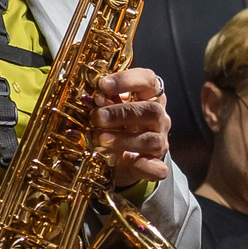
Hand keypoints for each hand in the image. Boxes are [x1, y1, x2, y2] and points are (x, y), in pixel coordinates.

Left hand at [93, 67, 170, 186]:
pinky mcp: (156, 165)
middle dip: (122, 113)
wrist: (124, 158)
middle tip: (98, 117)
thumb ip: (103, 102)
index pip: (147, 81)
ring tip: (101, 139)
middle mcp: (158, 118)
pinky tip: (127, 160)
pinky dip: (143, 165)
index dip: (127, 80)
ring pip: (152, 140)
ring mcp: (159, 142)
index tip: (103, 84)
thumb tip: (87, 98)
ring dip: (125, 139)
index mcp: (149, 97)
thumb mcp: (110, 110)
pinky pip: (157, 168)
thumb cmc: (117, 126)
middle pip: (151, 110)